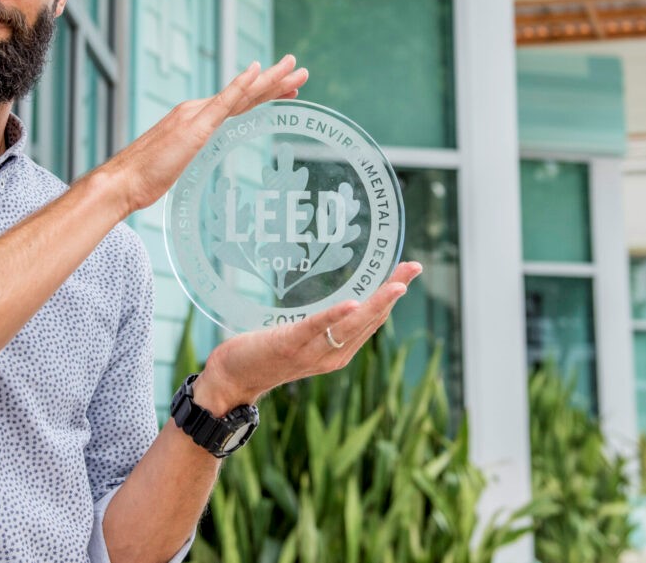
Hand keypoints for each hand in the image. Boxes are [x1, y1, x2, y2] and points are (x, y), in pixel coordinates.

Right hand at [97, 55, 307, 214]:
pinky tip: (257, 72)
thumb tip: (198, 163)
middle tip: (301, 71)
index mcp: (194, 119)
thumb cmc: (144, 179)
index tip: (287, 90)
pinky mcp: (194, 126)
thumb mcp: (175, 167)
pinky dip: (241, 85)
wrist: (122, 182)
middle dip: (275, 81)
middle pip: (245, 94)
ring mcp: (195, 115)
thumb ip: (188, 158)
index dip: (263, 95)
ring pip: (241, 94)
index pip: (237, 104)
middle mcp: (196, 110)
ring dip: (270, 80)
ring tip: (294, 70)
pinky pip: (224, 102)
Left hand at [191, 261, 423, 413]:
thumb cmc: (264, 352)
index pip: (373, 320)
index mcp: (338, 352)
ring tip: (398, 284)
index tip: (410, 270)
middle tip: (414, 266)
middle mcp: (332, 356)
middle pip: (370, 321)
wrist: (231, 378)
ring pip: (351, 326)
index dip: (392, 295)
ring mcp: (312, 353)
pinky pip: (316, 329)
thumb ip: (320, 326)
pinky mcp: (289, 345)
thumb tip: (338, 299)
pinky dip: (336, 317)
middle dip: (393, 293)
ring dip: (376, 303)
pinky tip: (353, 303)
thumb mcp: (301, 338)